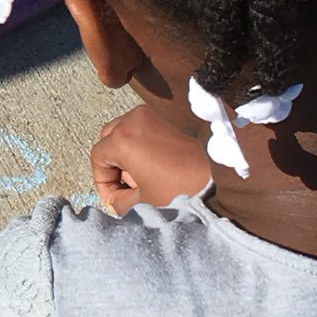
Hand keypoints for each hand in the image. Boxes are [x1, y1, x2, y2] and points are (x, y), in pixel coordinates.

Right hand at [90, 104, 212, 215]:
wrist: (219, 171)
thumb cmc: (181, 187)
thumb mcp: (145, 202)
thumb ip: (121, 203)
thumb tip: (114, 202)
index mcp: (122, 140)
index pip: (97, 157)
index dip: (102, 181)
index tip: (115, 198)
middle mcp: (131, 120)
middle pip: (108, 140)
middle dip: (114, 165)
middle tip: (127, 187)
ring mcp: (147, 113)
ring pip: (124, 130)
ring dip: (126, 152)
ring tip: (144, 175)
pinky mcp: (163, 114)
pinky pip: (141, 125)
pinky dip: (141, 141)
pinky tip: (156, 162)